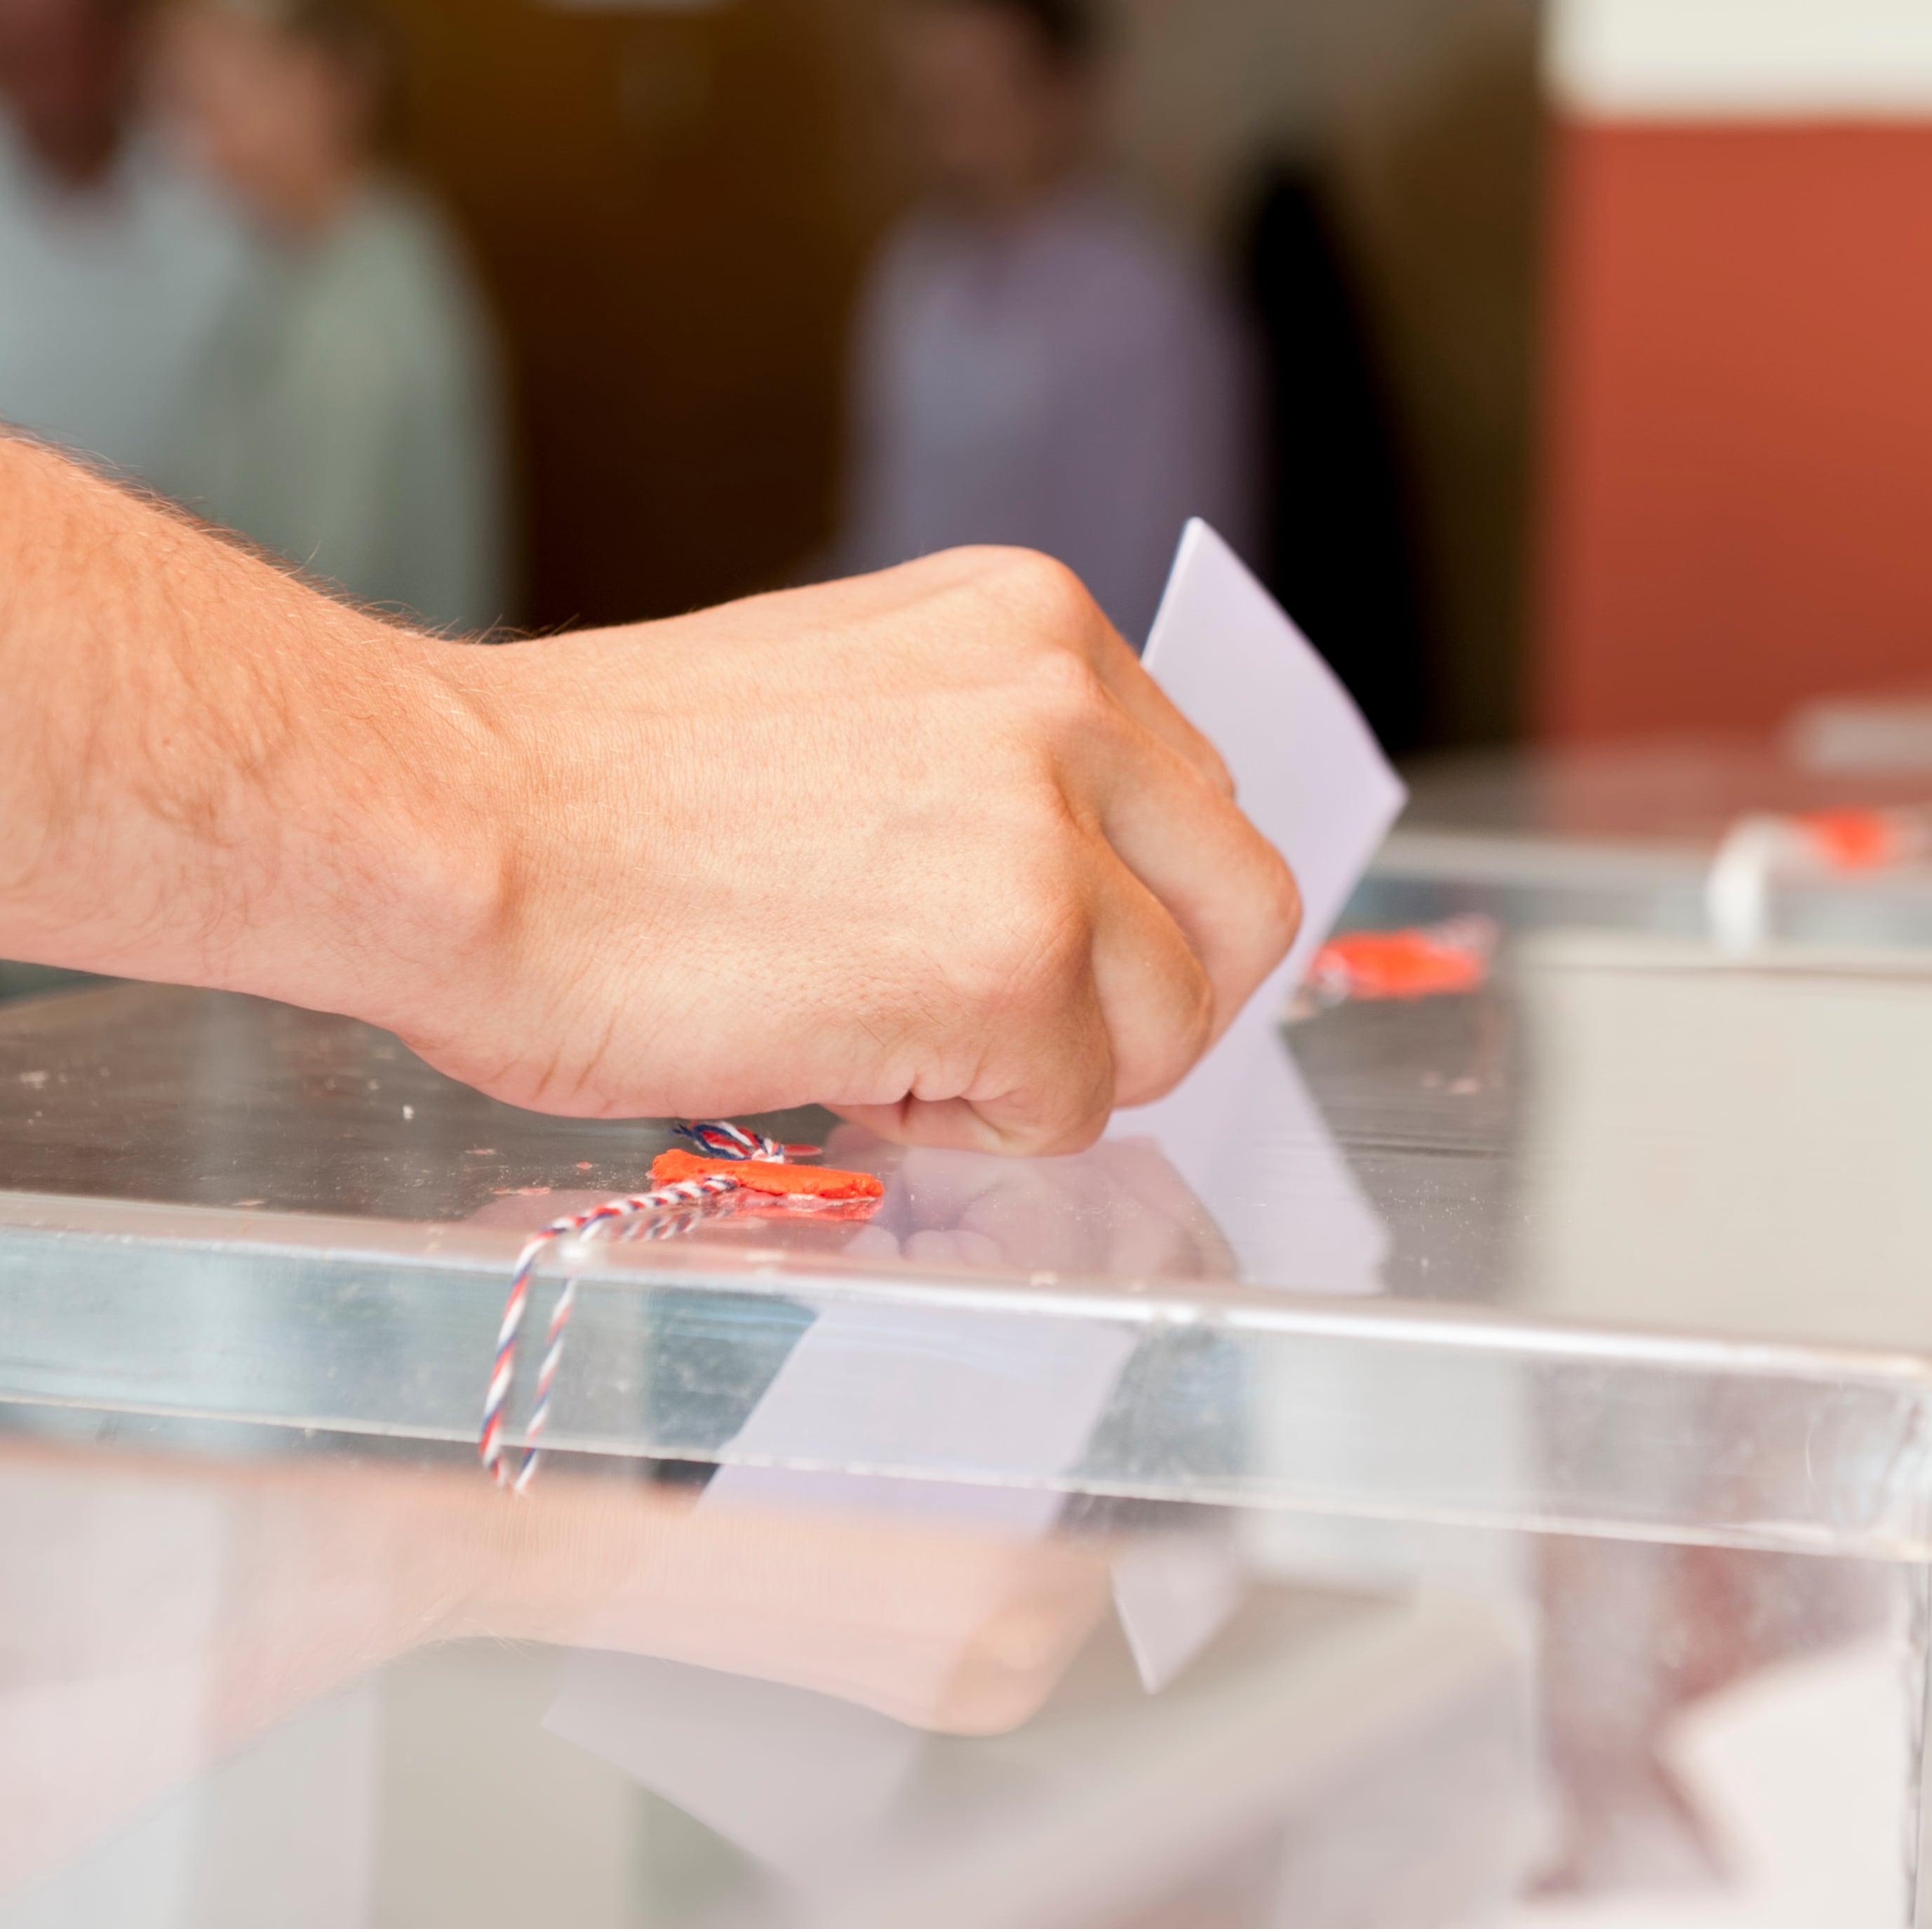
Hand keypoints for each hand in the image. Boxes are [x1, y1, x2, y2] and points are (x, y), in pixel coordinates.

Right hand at [409, 547, 1297, 1152]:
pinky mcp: (1014, 968)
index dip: (1130, 912)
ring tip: (885, 1035)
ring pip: (1173, 1027)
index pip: (1200, 806)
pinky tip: (843, 1064)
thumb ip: (1001, 766)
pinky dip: (966, 1126)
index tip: (1029, 950)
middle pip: (1244, 912)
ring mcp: (1052, 834)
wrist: (446, 831)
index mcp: (1040, 625)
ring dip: (1045, 1071)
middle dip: (1144, 1003)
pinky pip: (1072, 1110)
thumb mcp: (859, 702)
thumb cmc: (598, 792)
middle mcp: (1071, 703)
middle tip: (1004, 1033)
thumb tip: (1099, 887)